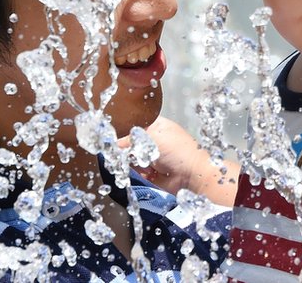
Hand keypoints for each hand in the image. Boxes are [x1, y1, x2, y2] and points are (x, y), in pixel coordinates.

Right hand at [119, 116, 238, 204]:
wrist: (193, 177)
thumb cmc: (178, 152)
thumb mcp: (150, 139)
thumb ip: (127, 141)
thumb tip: (109, 144)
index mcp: (155, 126)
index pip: (133, 124)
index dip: (122, 129)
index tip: (108, 134)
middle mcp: (152, 141)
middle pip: (128, 143)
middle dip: (123, 148)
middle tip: (116, 151)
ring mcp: (150, 158)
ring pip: (129, 159)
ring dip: (126, 162)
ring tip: (126, 163)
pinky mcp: (148, 174)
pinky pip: (133, 173)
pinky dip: (131, 174)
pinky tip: (133, 173)